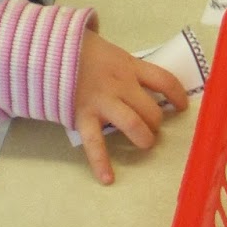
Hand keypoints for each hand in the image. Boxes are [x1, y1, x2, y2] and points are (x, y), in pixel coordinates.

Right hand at [73, 29, 187, 184]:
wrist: (44, 48)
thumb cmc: (79, 50)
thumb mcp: (109, 52)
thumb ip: (125, 67)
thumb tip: (142, 79)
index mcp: (129, 65)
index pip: (164, 80)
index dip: (177, 95)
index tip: (182, 106)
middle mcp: (120, 84)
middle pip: (150, 108)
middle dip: (156, 123)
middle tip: (153, 127)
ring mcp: (102, 101)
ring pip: (133, 123)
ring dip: (143, 138)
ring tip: (145, 143)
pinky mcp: (82, 115)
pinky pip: (95, 142)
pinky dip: (101, 162)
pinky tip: (107, 179)